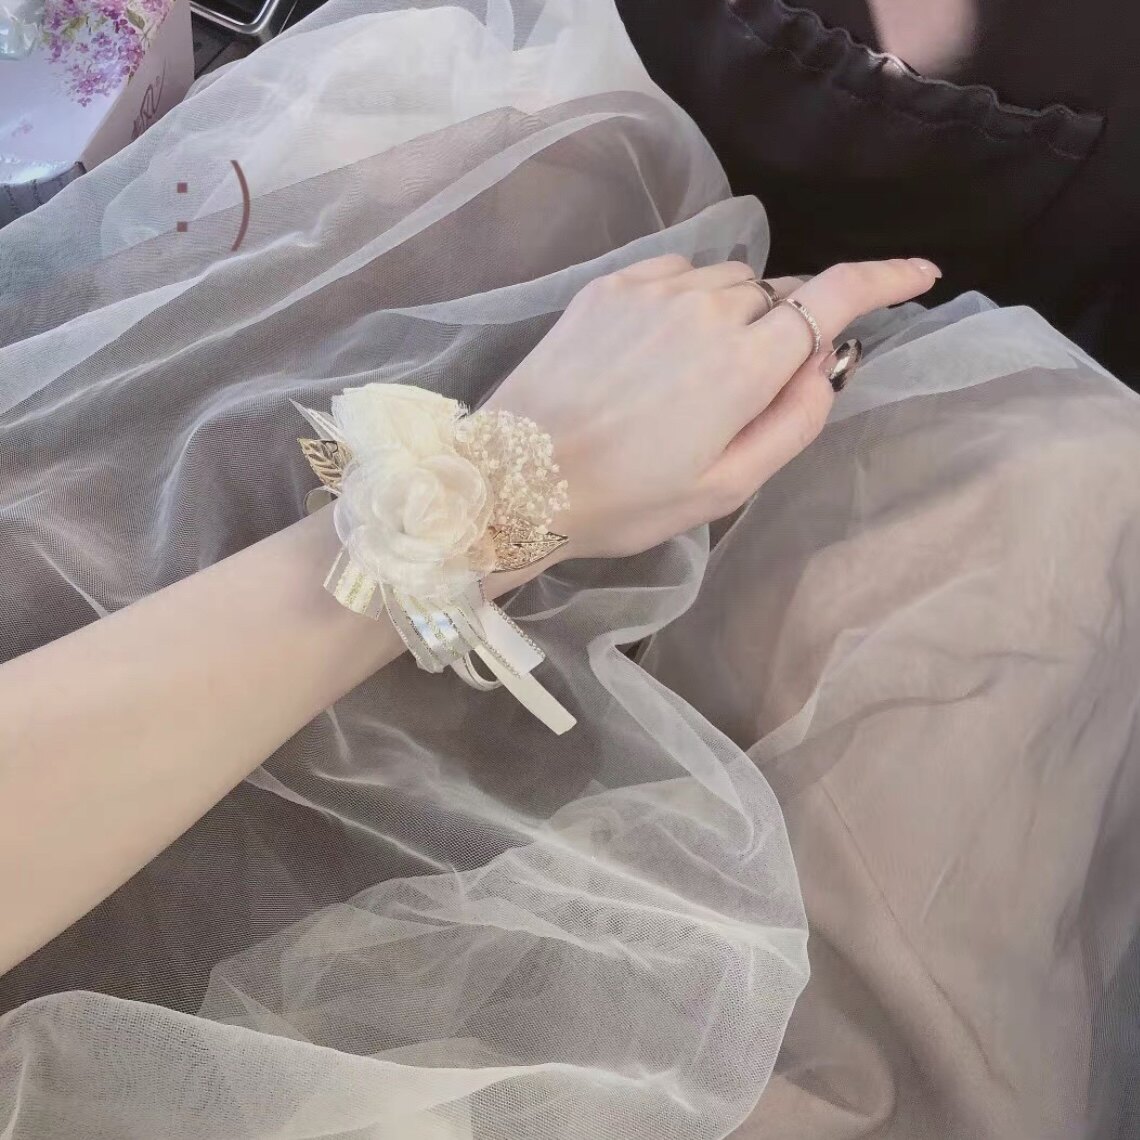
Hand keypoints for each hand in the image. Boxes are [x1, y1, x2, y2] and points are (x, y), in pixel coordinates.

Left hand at [488, 255, 939, 561]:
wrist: (515, 477)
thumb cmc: (626, 500)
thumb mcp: (725, 487)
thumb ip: (794, 421)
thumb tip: (826, 362)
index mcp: (743, 365)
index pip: (835, 295)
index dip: (885, 279)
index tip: (919, 275)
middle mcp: (706, 310)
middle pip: (779, 295)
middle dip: (782, 331)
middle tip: (740, 395)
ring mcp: (653, 290)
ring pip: (729, 283)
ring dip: (733, 316)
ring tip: (687, 380)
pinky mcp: (610, 285)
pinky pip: (678, 274)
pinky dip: (687, 301)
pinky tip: (654, 351)